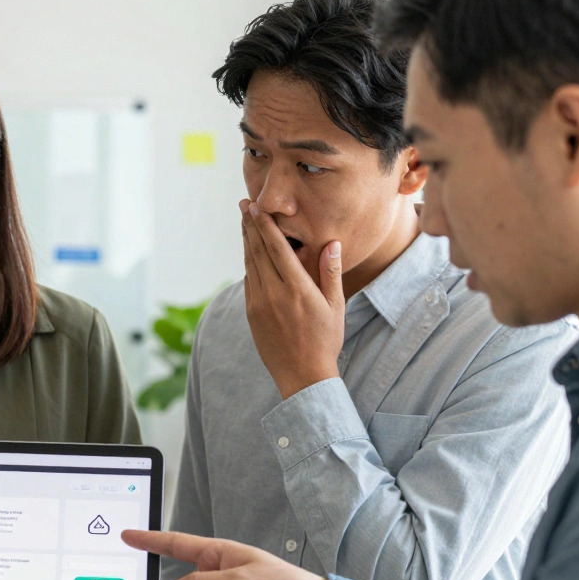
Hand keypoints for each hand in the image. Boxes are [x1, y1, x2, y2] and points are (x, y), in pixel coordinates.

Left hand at [241, 200, 343, 399]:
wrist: (303, 375)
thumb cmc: (325, 340)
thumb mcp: (335, 305)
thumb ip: (330, 272)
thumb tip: (333, 243)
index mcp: (296, 288)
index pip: (276, 248)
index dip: (264, 225)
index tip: (255, 206)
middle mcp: (273, 293)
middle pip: (258, 251)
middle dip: (250, 226)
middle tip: (243, 204)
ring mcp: (259, 304)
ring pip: (250, 265)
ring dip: (246, 241)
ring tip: (244, 222)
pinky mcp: (251, 314)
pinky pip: (248, 282)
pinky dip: (248, 263)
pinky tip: (249, 253)